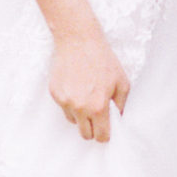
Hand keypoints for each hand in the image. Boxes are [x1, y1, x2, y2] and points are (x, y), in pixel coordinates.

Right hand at [48, 28, 129, 142]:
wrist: (78, 40)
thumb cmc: (102, 59)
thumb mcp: (121, 82)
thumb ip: (121, 105)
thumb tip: (117, 119)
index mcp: (98, 107)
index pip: (100, 136)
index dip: (105, 134)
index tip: (106, 129)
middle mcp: (79, 108)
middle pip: (85, 134)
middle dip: (92, 128)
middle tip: (97, 115)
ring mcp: (65, 101)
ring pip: (73, 120)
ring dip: (80, 114)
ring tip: (86, 94)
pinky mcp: (55, 93)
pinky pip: (64, 107)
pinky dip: (70, 102)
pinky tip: (76, 85)